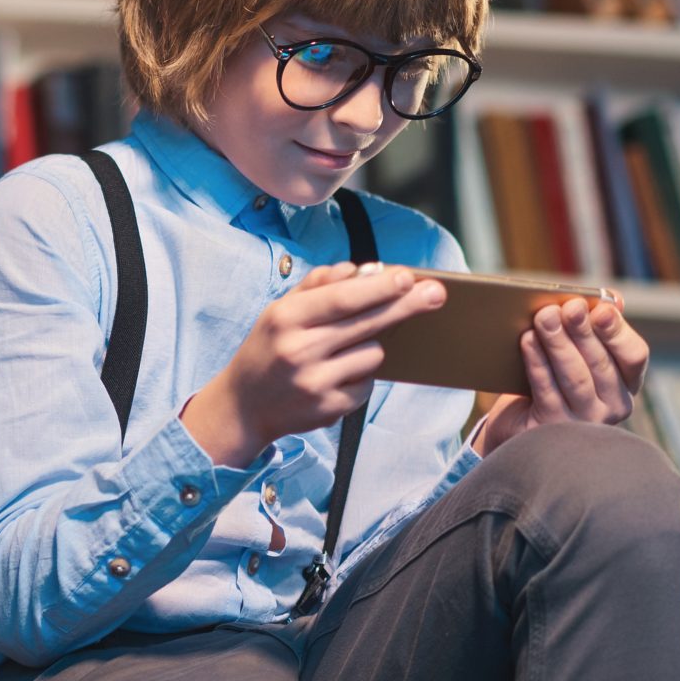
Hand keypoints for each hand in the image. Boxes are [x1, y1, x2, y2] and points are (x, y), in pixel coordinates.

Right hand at [180, 262, 447, 468]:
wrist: (243, 406)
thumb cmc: (268, 348)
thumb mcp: (280, 310)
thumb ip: (317, 285)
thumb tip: (360, 270)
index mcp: (285, 318)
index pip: (341, 298)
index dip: (378, 287)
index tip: (407, 276)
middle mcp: (299, 351)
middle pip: (367, 324)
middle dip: (405, 305)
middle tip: (436, 293)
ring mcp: (315, 383)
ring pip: (372, 354)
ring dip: (369, 346)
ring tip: (341, 350)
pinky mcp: (330, 410)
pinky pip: (367, 383)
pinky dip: (360, 375)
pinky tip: (336, 376)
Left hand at [473, 295, 648, 454]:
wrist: (517, 419)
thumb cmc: (553, 376)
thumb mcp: (576, 349)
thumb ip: (595, 322)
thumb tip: (614, 299)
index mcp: (626, 382)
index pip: (635, 355)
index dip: (618, 332)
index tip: (601, 310)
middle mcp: (613, 406)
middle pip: (600, 364)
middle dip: (582, 331)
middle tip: (567, 307)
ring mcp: (585, 422)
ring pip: (575, 378)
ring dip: (559, 343)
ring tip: (543, 318)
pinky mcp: (554, 429)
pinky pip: (547, 391)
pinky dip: (537, 363)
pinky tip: (528, 340)